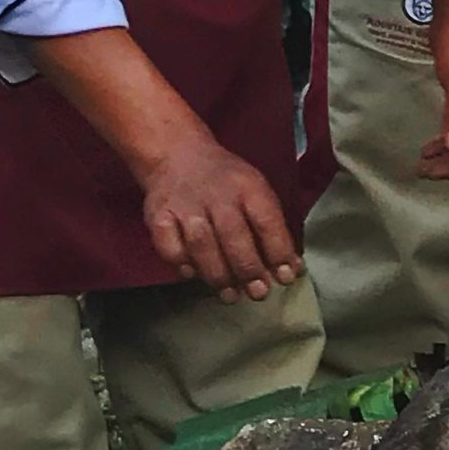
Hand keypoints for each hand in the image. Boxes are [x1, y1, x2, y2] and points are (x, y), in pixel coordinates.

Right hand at [142, 135, 302, 304]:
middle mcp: (216, 195)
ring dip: (218, 274)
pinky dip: (181, 263)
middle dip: (248, 269)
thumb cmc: (225, 182)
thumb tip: (290, 271)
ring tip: (230, 295)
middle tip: (258, 293)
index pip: (266, 221)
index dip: (278, 252)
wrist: (177, 155)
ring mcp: (185, 205)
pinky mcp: (158, 215)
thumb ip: (272, 230)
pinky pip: (169, 246)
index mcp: (248, 187)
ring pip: (202, 244)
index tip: (286, 277)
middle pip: (234, 236)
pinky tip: (192, 274)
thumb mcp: (255, 192)